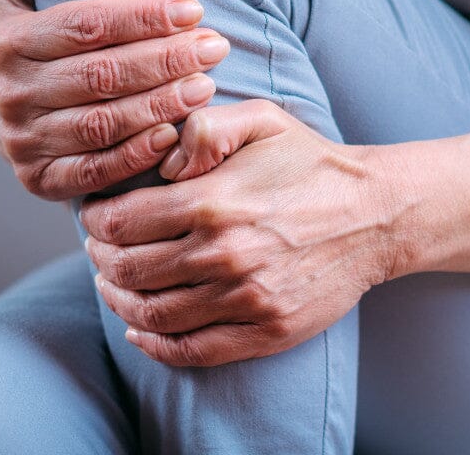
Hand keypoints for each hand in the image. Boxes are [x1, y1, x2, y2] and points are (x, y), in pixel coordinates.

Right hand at [0, 0, 230, 199]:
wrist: (6, 110)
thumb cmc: (34, 40)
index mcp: (9, 41)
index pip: (84, 25)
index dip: (142, 17)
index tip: (193, 9)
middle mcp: (12, 93)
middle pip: (101, 75)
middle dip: (165, 60)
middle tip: (214, 48)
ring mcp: (24, 141)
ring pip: (102, 123)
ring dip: (160, 105)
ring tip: (206, 86)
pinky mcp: (40, 179)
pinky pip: (93, 172)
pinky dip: (135, 156)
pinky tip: (173, 136)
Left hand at [80, 100, 393, 366]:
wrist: (376, 214)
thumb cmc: (311, 162)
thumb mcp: (260, 119)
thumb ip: (202, 127)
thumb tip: (159, 162)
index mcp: (214, 201)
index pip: (119, 221)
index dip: (93, 220)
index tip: (93, 216)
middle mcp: (224, 254)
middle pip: (127, 269)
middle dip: (100, 259)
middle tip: (98, 248)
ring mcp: (245, 299)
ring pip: (152, 314)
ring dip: (119, 301)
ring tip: (114, 284)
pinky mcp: (265, 330)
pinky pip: (192, 350)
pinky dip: (154, 345)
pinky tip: (140, 330)